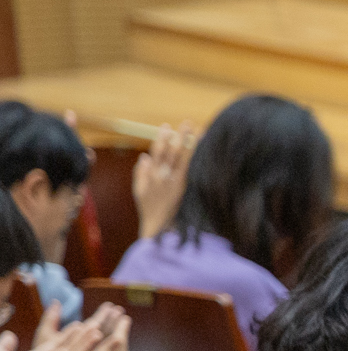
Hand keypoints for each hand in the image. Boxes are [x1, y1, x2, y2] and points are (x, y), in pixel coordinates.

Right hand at [132, 123, 196, 240]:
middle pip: (172, 152)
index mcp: (151, 175)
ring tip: (199, 132)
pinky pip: (191, 170)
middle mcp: (163, 176)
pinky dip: (197, 159)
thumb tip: (144, 156)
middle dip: (179, 136)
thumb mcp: (139, 191)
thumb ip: (140, 173)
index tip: (166, 126)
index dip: (161, 138)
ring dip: (191, 144)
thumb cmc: (149, 208)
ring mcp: (175, 182)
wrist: (159, 227)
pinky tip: (204, 151)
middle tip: (186, 122)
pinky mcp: (185, 188)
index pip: (157, 152)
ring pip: (184, 159)